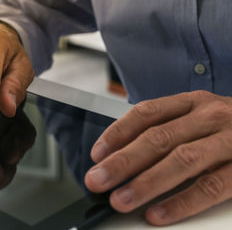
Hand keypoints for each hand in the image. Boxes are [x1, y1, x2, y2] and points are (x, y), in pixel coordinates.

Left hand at [85, 91, 231, 225]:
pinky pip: (211, 187)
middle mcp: (210, 116)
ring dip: (146, 183)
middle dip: (122, 162)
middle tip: (97, 180)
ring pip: (181, 161)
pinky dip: (181, 202)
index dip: (117, 133)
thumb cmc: (229, 127)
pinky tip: (158, 213)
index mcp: (192, 102)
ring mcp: (230, 140)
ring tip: (120, 200)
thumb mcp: (199, 116)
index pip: (146, 113)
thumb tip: (121, 154)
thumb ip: (168, 129)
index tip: (97, 154)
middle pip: (157, 139)